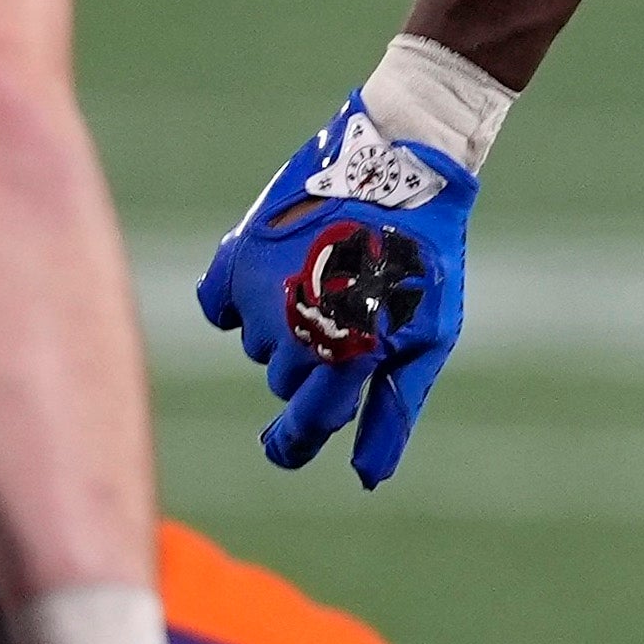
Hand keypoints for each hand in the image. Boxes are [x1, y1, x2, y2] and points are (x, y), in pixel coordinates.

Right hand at [196, 91, 476, 486]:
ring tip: (326, 279)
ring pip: (255, 344)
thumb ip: (392, 411)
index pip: (304, 427)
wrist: (399, 163)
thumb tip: (367, 480)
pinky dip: (236, 300)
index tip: (280, 448)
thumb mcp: (427, 340)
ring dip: (282, 327)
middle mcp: (296, 331)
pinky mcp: (238, 254)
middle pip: (283, 381)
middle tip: (347, 313)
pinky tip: (270, 276)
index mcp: (347, 356)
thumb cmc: (424, 260)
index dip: (293, 445)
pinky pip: (216, 305)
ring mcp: (261, 293)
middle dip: (310, 363)